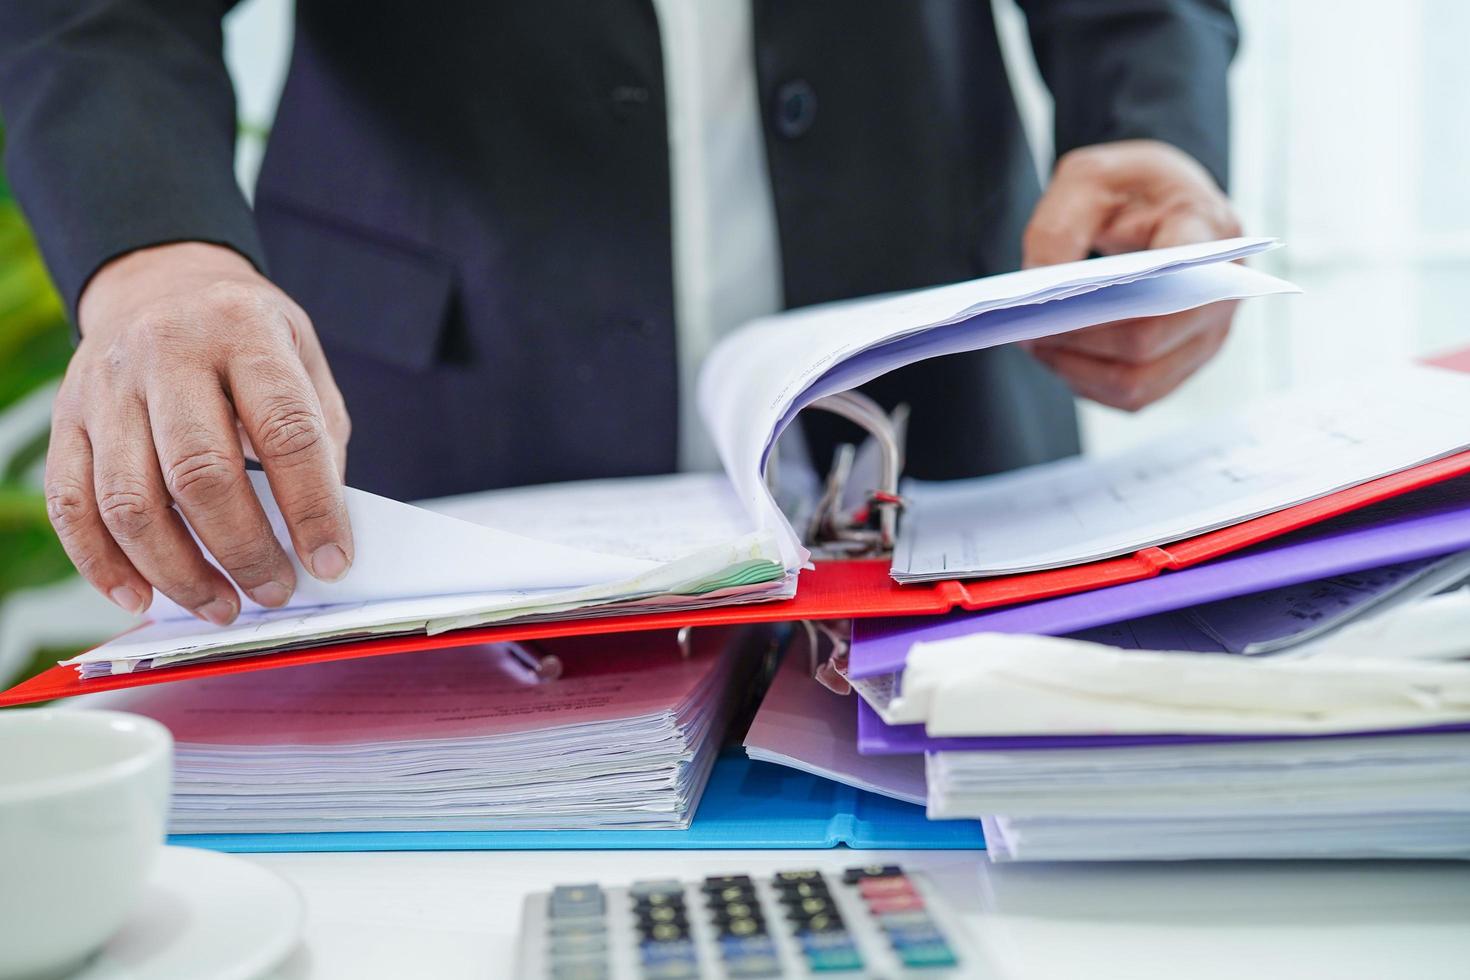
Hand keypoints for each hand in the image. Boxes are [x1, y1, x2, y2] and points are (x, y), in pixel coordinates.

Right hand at [47, 242, 352, 624]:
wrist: (163, 283)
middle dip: (243, 549)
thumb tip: (319, 539)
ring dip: (178, 571)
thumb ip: (317, 442)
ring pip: (130, 502)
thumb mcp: (304, 363)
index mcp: (243, 330)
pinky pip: (72, 505)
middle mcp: (167, 352)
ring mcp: (106, 386)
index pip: (285, 432)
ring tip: (221, 606)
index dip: (312, 508)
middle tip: (275, 592)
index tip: (331, 561)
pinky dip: (103, 564)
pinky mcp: (65, 418)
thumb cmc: (247, 339)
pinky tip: (141, 596)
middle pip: (200, 473)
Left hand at [1020, 139, 1242, 410]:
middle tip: (1026, 330)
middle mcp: (1222, 291)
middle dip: (1078, 342)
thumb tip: (1038, 288)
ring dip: (1078, 371)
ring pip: (1138, 382)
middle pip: (1145, 343)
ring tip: (1037, 344)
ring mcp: (1208, 334)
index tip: (1058, 303)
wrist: (1159, 200)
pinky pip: (1136, 395)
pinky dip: (1090, 384)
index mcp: (1208, 231)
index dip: (1116, 306)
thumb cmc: (1128, 187)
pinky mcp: (1187, 361)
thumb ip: (1058, 229)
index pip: (1177, 283)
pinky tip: (1060, 357)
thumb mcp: (1085, 180)